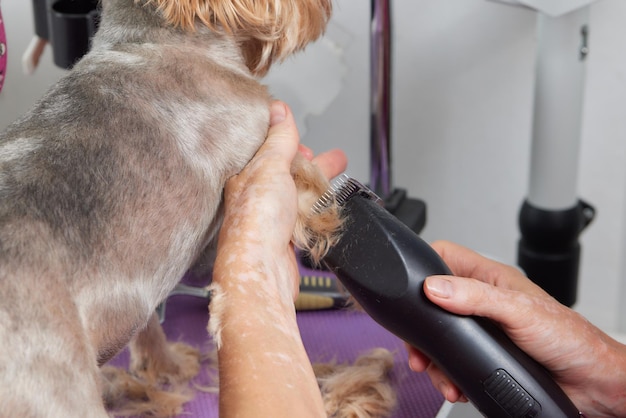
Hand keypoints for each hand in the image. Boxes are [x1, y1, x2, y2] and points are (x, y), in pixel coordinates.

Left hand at [214, 100, 345, 299]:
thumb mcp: (270, 167)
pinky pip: (303, 217)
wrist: (261, 271)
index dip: (287, 141)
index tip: (304, 136)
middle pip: (289, 172)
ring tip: (339, 178)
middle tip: (334, 158)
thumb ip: (278, 139)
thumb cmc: (256, 223)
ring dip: (319, 185)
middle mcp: (256, 196)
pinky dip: (317, 208)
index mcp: (246, 175)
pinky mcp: (284, 238)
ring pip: (299, 194)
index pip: (268, 150)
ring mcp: (271, 218)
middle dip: (313, 163)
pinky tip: (327, 206)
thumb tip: (278, 109)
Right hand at [407, 240, 625, 417]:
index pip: (446, 256)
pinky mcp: (484, 355)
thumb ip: (475, 297)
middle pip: (434, 301)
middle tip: (416, 346)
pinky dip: (447, 373)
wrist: (590, 383)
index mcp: (490, 278)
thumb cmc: (568, 338)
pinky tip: (453, 383)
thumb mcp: (517, 312)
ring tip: (435, 372)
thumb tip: (434, 287)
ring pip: (441, 335)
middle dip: (422, 326)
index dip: (423, 263)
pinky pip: (454, 360)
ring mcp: (482, 329)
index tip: (407, 283)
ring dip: (433, 356)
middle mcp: (482, 301)